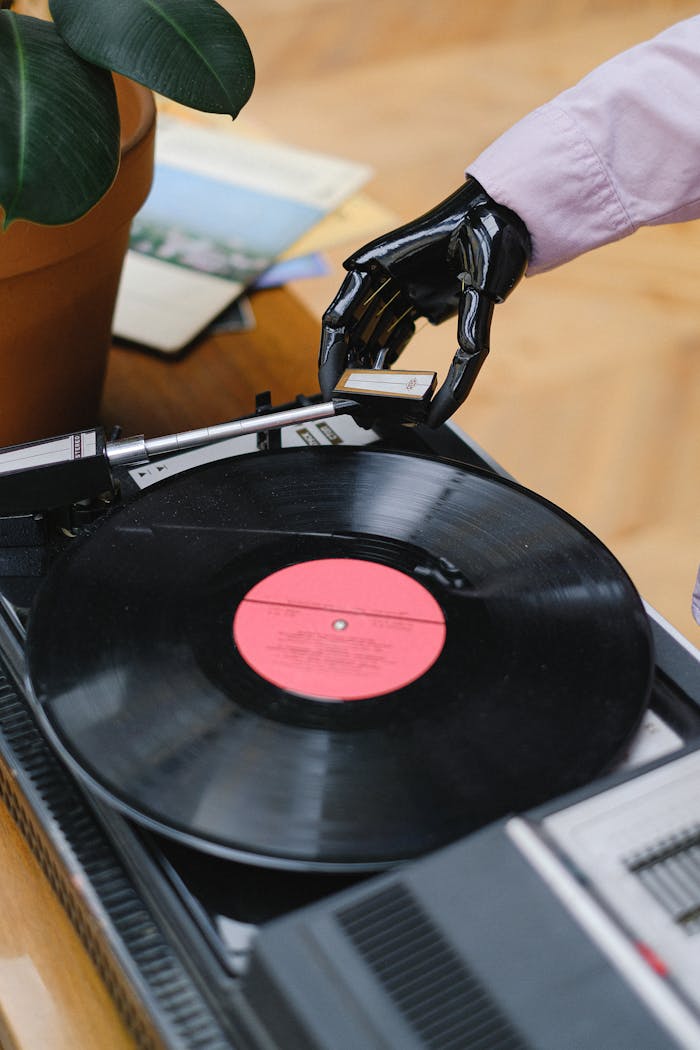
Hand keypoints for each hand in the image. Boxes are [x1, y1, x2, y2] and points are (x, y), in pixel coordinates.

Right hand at [318, 178, 529, 426]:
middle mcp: (380, 278)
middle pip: (353, 338)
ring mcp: (398, 289)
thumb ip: (469, 338)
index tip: (336, 395)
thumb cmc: (494, 228)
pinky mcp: (417, 299)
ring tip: (382, 410)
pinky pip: (394, 338)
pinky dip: (393, 367)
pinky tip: (391, 392)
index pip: (338, 323)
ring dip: (374, 377)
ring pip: (371, 342)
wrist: (512, 209)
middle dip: (355, 380)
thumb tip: (458, 389)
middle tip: (364, 413)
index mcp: (378, 264)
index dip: (333, 364)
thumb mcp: (483, 285)